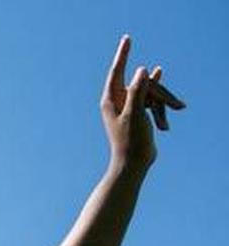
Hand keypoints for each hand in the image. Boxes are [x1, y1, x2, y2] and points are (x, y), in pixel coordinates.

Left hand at [101, 35, 184, 171]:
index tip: (128, 39)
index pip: (118, 71)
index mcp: (111, 99)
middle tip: (179, 106)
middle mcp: (118, 100)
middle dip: (162, 94)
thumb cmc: (130, 141)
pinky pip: (153, 101)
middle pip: (144, 85)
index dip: (123, 54)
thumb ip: (138, 92)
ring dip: (163, 106)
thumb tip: (141, 70)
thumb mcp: (135, 114)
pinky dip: (162, 109)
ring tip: (169, 122)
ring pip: (152, 94)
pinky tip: (174, 104)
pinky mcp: (139, 112)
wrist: (134, 163)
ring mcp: (129, 105)